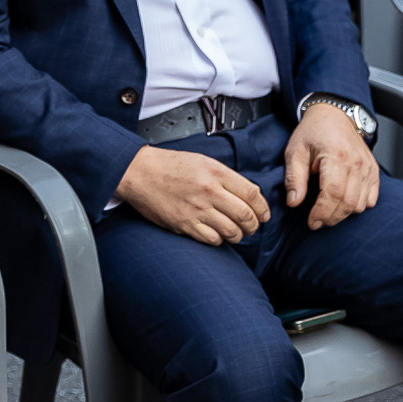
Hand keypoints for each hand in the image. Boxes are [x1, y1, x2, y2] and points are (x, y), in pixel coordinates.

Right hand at [116, 145, 269, 244]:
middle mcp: (208, 191)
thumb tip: (250, 195)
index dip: (263, 208)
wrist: (138, 172)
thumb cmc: (168, 166)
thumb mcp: (202, 161)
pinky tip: (216, 233)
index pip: (252, 194)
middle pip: (246, 216)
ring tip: (235, 232)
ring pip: (232, 231)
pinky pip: (212, 240)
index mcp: (215, 172)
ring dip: (238, 235)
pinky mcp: (184, 224)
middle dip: (254, 225)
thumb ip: (226, 177)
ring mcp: (196, 209)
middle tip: (252, 226)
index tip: (264, 215)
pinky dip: (219, 240)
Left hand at [283, 102, 379, 229]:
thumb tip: (293, 202)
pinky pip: (371, 199)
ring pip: (361, 204)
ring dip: (343, 213)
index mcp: (337, 157)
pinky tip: (342, 202)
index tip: (311, 222)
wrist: (334, 116)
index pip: (333, 193)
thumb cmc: (313, 132)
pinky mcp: (374, 172)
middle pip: (349, 203)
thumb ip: (294, 178)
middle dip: (331, 217)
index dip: (322, 212)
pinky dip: (358, 206)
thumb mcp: (295, 151)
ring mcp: (368, 169)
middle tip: (317, 222)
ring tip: (326, 211)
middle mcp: (357, 164)